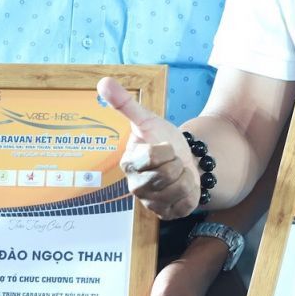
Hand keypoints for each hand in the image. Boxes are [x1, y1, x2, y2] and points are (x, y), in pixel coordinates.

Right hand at [98, 77, 200, 219]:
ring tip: (179, 172)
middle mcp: (136, 187)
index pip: (153, 156)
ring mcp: (151, 203)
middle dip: (178, 162)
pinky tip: (184, 186)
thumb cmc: (161, 139)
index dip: (167, 148)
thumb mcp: (146, 119)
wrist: (183, 158)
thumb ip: (124, 103)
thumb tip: (102, 82)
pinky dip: (192, 192)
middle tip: (174, 159)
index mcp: (129, 164)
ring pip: (179, 189)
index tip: (166, 146)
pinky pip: (186, 204)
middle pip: (167, 174)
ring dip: (187, 176)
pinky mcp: (167, 214)